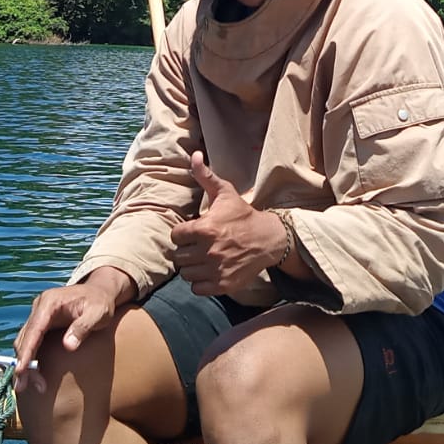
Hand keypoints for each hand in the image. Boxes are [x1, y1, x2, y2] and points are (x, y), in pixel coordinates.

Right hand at [13, 269, 131, 389]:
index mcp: (50, 302)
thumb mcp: (98, 313)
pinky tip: (34, 374)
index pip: (34, 329)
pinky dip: (30, 358)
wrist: (100, 292)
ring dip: (25, 363)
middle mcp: (40, 307)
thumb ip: (83, 327)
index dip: (26, 351)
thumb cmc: (100, 302)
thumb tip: (68, 346)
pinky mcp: (41, 324)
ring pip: (24, 341)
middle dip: (23, 363)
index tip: (21, 371)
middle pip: (25, 338)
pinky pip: (30, 342)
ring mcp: (39, 315)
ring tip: (31, 385)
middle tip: (25, 387)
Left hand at [169, 151, 286, 296]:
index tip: (192, 231)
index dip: (182, 233)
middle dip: (186, 250)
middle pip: (179, 257)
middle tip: (197, 245)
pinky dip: (200, 282)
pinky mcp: (222, 285)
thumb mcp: (225, 192)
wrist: (267, 239)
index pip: (175, 236)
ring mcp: (215, 270)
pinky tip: (208, 270)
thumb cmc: (242, 214)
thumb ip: (206, 175)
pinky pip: (197, 289)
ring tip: (202, 257)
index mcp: (205, 228)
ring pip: (186, 274)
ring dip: (192, 266)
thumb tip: (194, 155)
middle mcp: (208, 251)